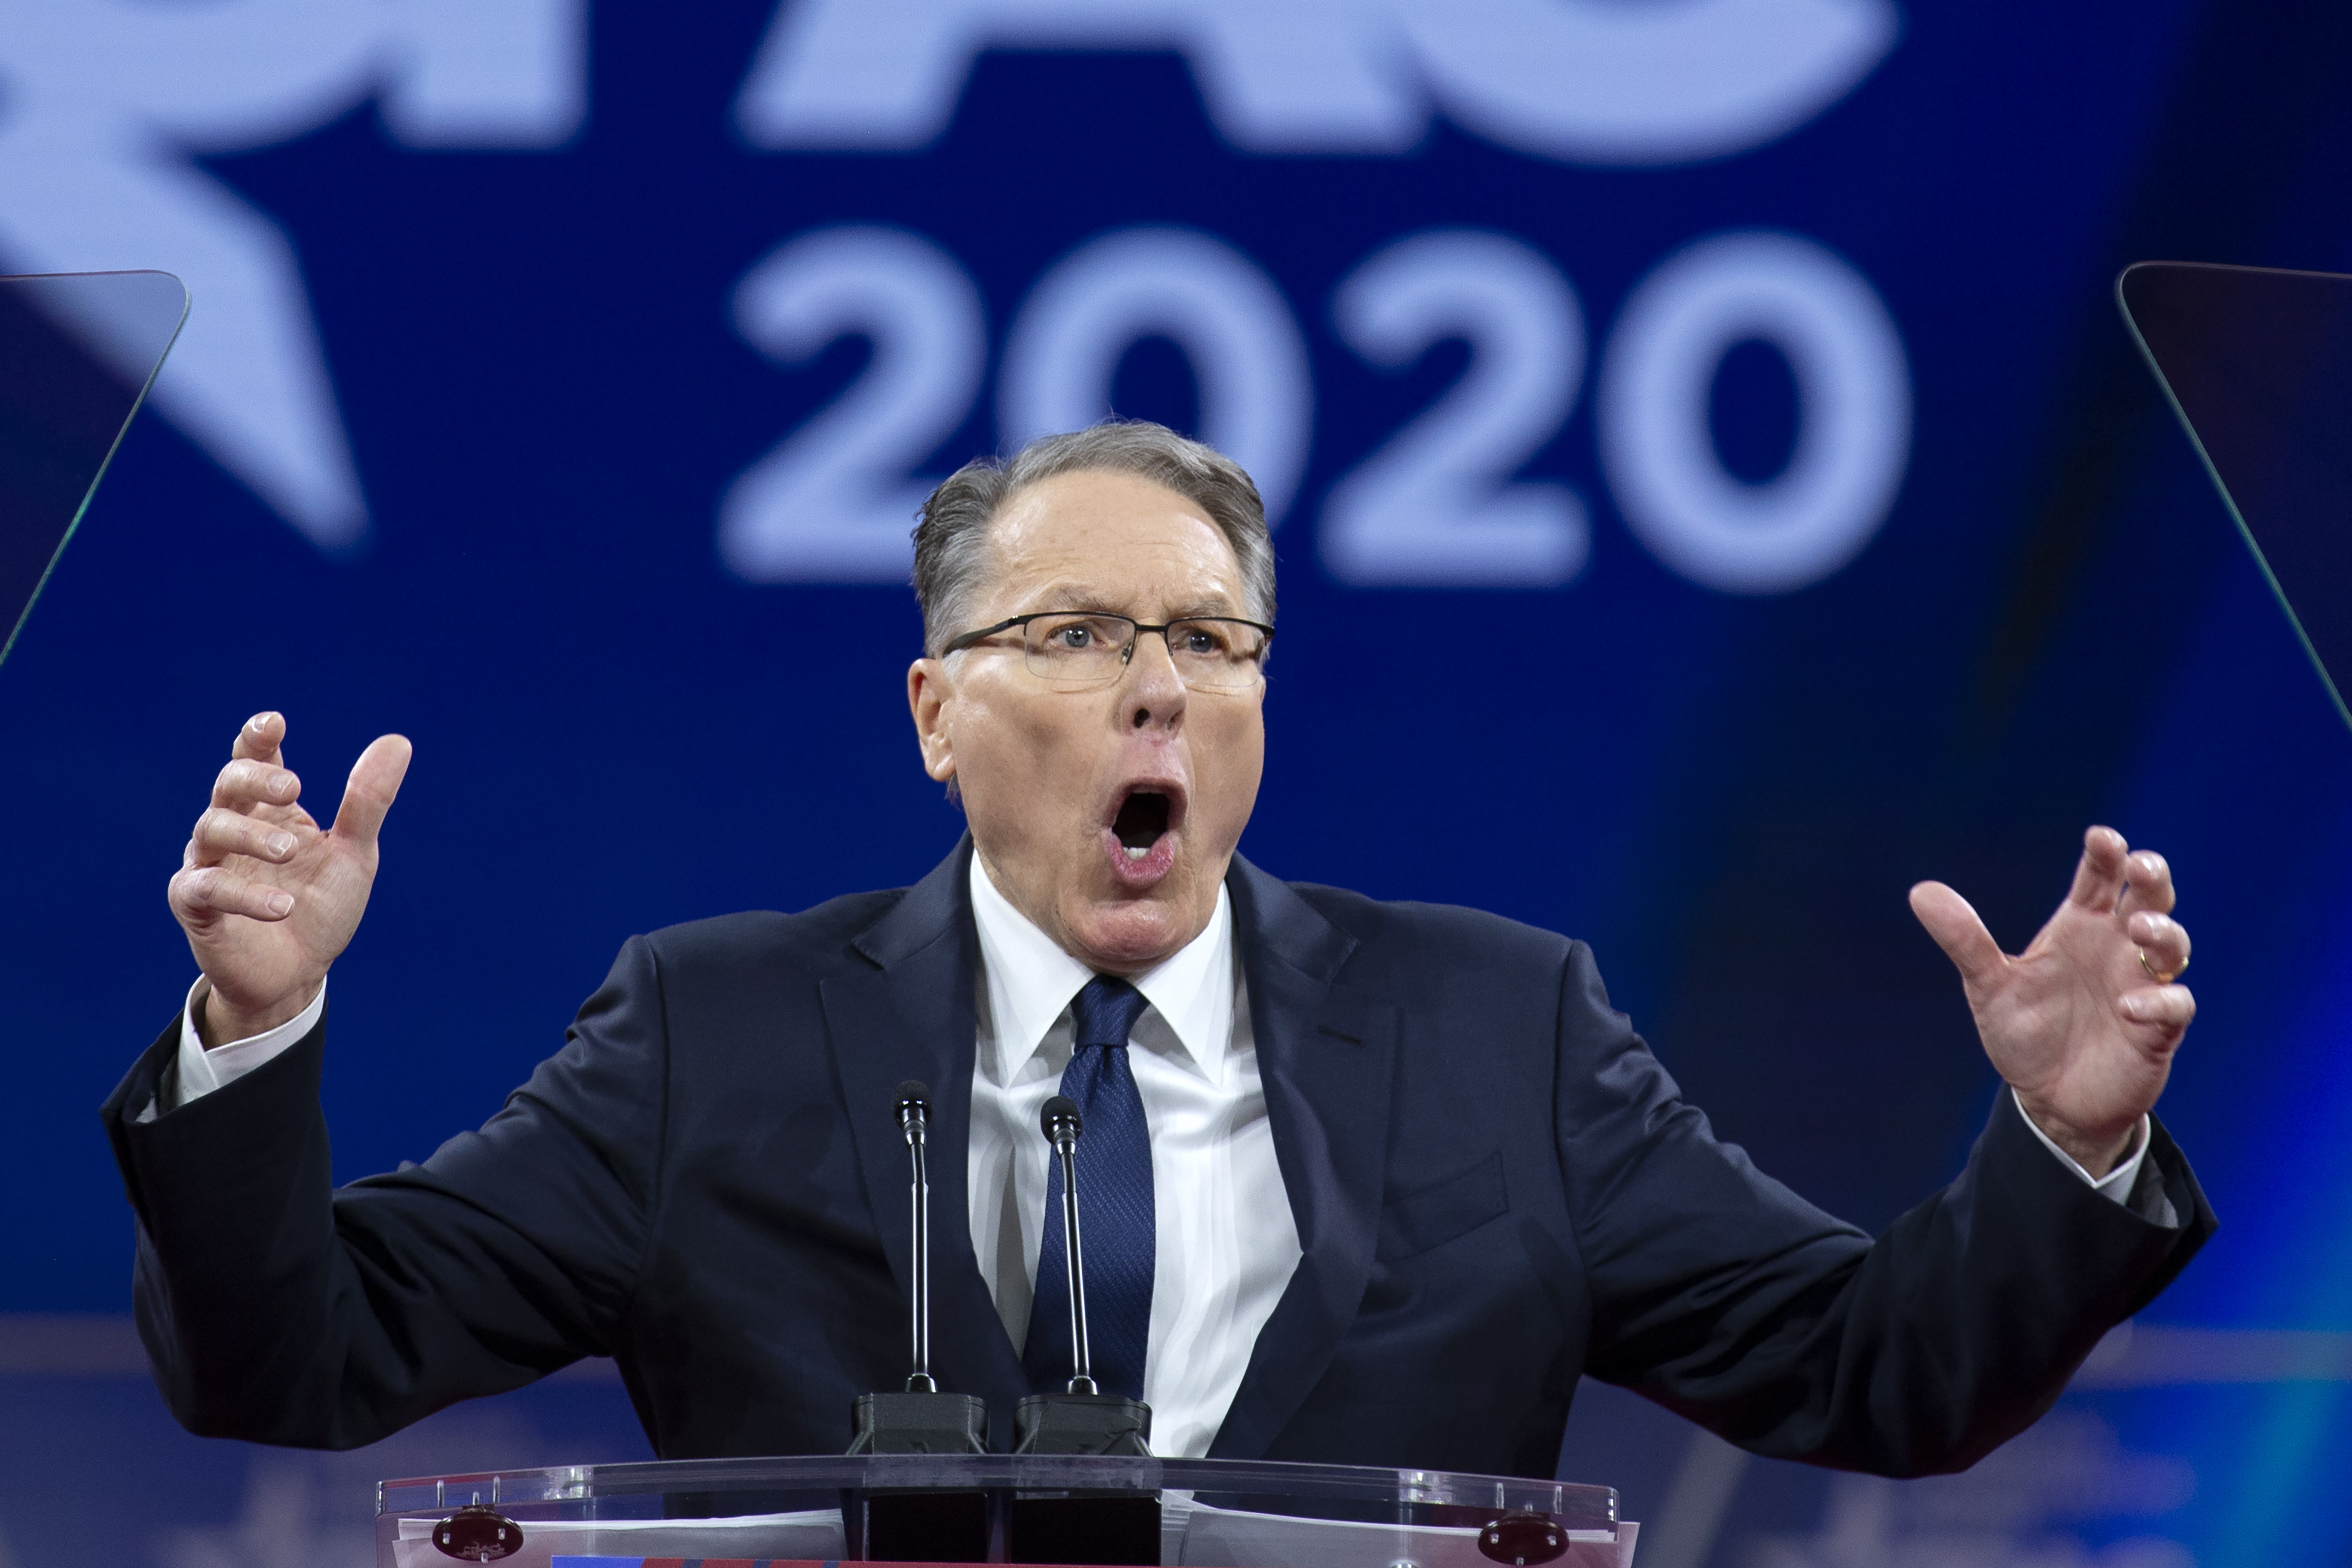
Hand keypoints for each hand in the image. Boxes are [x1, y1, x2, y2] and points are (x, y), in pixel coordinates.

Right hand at [167, 712, 411, 1045]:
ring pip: (211, 830)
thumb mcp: (354, 853)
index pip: (253, 760)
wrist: (299, 974)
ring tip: (292, 851)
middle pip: (227, 786)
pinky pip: (207, 888)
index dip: (257, 738)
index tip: (273, 724)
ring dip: (253, 836)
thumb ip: (367, 801)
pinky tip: (282, 905)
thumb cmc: (320, 907)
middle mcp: (232, 830)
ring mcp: (209, 865)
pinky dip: (244, 894)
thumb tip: (398, 741)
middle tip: (295, 789)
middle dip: (255, 779)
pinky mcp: (195, 906)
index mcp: (268, 811)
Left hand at [1909, 826, 2193, 1176]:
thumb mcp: (1987, 985)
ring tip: (2136, 930)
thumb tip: (1920, 891)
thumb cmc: (2024, 1033)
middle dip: (2152, 878)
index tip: (2100, 838)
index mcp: (2080, 927)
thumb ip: (1963, 939)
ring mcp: (2142, 986)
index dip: (2105, 854)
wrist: (2046, 1099)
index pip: (2099, 878)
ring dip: (2162, 933)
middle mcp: (2116, 949)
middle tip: (2141, 866)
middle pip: (2149, 899)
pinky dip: (2158, 1002)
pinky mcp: (2158, 1030)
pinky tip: (2128, 1006)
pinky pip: (2174, 1006)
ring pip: (2171, 946)